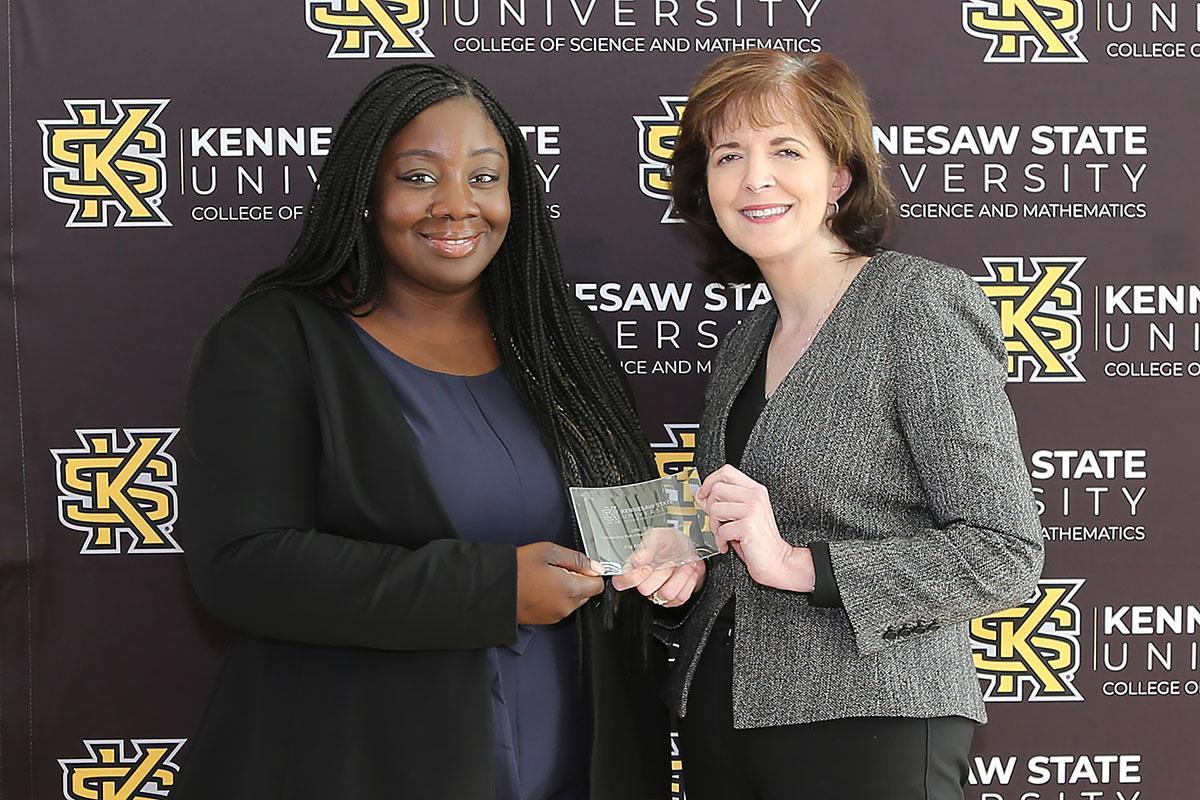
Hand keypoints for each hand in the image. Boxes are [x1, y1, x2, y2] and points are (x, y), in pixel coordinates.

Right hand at [515, 542, 604, 624]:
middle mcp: (566, 606)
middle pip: (586, 592)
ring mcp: (555, 615)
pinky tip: (539, 587)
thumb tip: (594, 566)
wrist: (492, 589)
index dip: (590, 572)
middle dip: (577, 580)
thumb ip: (576, 558)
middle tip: (556, 568)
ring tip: (544, 577)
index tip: (580, 565)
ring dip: (565, 589)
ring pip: (572, 600)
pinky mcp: (545, 620)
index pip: (597, 584)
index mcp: (570, 589)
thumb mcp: (548, 551)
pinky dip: (554, 598)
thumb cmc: (516, 570)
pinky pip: (559, 607)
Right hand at [611, 538, 705, 607]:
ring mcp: (659, 592)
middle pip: (645, 590)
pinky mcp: (674, 599)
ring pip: (666, 595)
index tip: (647, 568)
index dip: (634, 578)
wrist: (691, 548)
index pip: (621, 582)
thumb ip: (647, 547)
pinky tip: (686, 572)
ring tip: (682, 565)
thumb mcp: (658, 536)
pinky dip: (688, 582)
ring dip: (679, 576)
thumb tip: (636, 560)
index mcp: (634, 567)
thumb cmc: (671, 541)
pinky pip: (680, 598)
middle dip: (662, 572)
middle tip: (669, 561)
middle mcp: (644, 582)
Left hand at [695, 464, 813, 591]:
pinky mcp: (748, 525)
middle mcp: (755, 496)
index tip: (703, 494)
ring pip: (715, 509)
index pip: (726, 472)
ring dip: (714, 526)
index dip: (709, 481)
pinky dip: (720, 541)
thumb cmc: (760, 540)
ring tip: (724, 535)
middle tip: (717, 522)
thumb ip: (725, 501)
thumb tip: (701, 494)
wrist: (777, 560)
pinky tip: (728, 545)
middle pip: (717, 489)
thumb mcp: (742, 515)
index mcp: (755, 490)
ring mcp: (753, 509)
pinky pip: (721, 529)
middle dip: (710, 508)